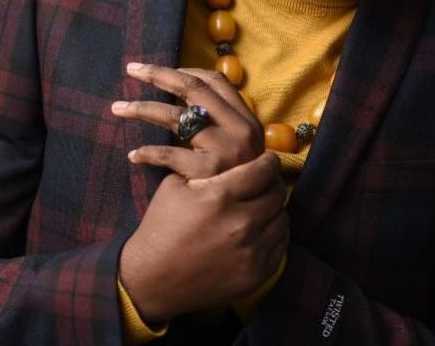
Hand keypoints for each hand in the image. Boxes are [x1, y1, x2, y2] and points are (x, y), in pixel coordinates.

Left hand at [112, 63, 264, 178]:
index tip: (159, 71)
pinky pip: (170, 154)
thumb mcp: (240, 145)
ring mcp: (225, 150)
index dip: (185, 71)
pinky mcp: (209, 173)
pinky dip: (148, 153)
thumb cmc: (238, 179)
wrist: (249, 218)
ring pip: (176, 117)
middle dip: (159, 75)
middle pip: (193, 89)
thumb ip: (222, 119)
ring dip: (142, 108)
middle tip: (131, 70)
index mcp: (247, 118)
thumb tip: (188, 84)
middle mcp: (240, 129)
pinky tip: (133, 154)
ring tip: (118, 107)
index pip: (215, 81)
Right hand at [119, 151, 288, 322]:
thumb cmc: (161, 227)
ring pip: (282, 218)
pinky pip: (280, 244)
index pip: (263, 170)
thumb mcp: (174, 185)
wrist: (152, 279)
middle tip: (264, 181)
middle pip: (277, 193)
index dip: (268, 162)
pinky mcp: (255, 275)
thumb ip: (207, 167)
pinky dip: (274, 233)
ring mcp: (250, 252)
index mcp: (219, 197)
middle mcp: (240, 224)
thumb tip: (233, 153)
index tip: (267, 160)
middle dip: (272, 183)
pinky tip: (259, 229)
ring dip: (274, 208)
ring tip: (260, 205)